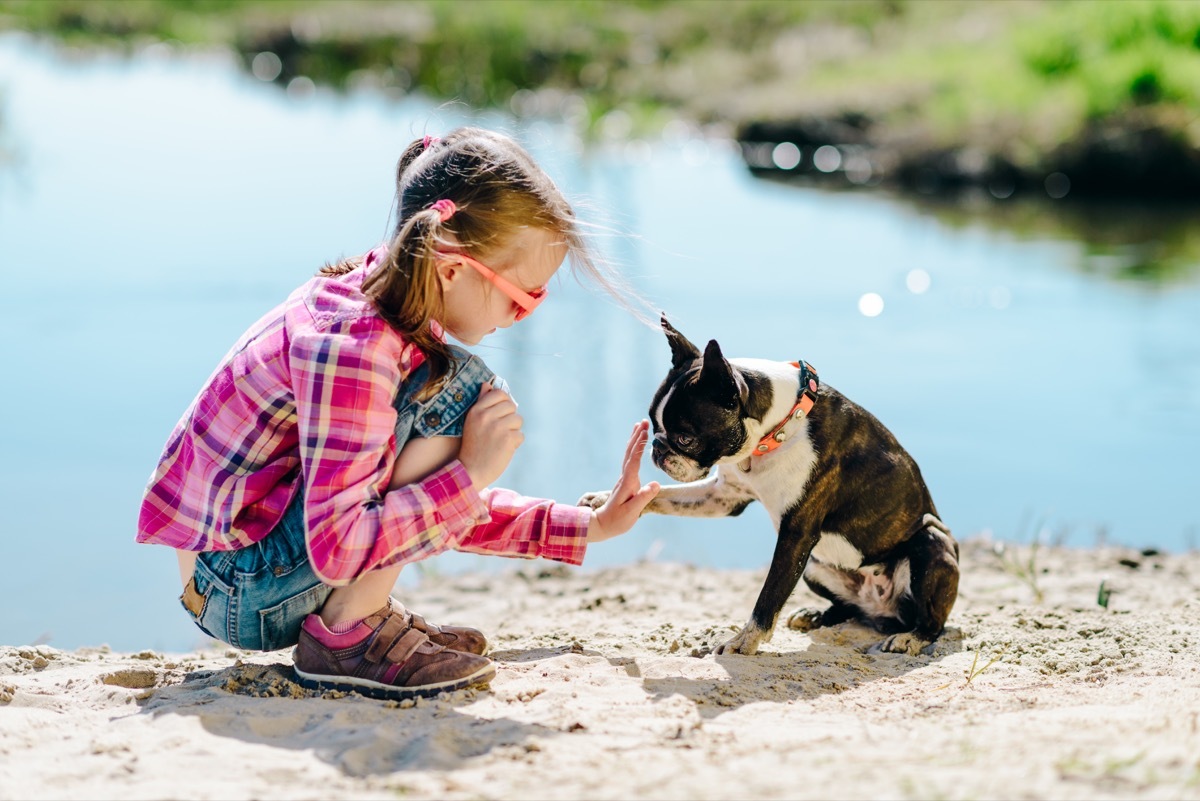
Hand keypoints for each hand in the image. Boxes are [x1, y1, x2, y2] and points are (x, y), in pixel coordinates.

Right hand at [458, 381, 522, 487]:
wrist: (471, 471)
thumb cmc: (472, 446)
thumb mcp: (471, 421)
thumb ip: (481, 402)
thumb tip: (487, 384)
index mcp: (477, 410)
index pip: (500, 393)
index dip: (505, 402)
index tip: (501, 413)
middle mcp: (486, 416)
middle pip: (512, 406)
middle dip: (510, 417)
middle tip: (500, 430)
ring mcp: (498, 428)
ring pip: (518, 420)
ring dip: (513, 431)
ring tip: (501, 440)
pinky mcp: (508, 439)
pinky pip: (520, 435)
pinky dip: (515, 444)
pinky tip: (503, 449)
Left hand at [587, 420, 659, 543]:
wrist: (603, 525)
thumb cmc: (617, 521)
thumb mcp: (632, 512)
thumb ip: (644, 498)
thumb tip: (656, 484)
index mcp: (627, 483)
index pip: (634, 461)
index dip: (639, 446)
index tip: (645, 432)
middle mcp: (625, 478)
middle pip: (629, 453)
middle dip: (637, 436)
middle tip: (643, 421)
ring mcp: (624, 479)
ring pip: (628, 454)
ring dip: (634, 439)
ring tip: (639, 426)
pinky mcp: (626, 481)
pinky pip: (629, 460)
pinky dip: (633, 449)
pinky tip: (635, 445)